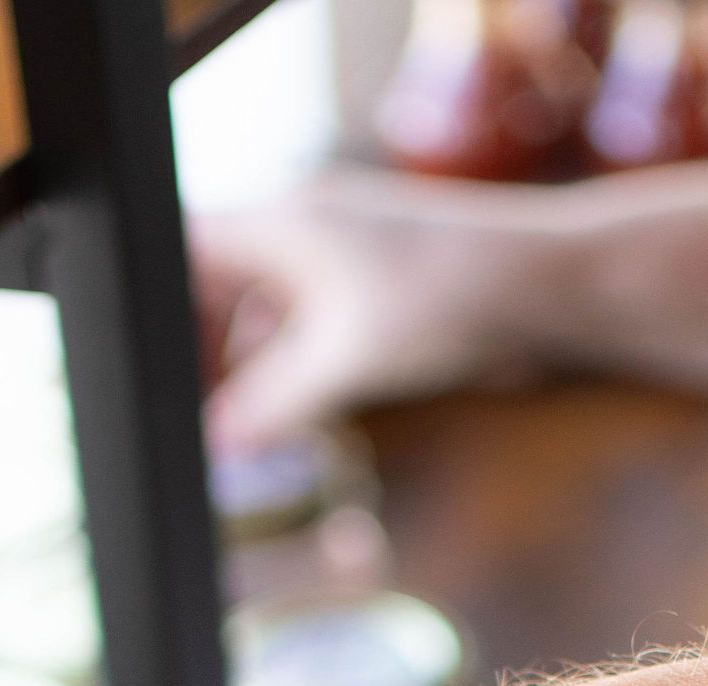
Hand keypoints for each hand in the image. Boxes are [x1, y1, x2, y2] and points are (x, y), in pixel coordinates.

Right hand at [195, 166, 554, 451]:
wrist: (547, 286)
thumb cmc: (449, 302)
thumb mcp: (345, 363)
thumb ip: (273, 404)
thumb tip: (219, 442)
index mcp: (283, 221)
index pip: (186, 251)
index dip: (163, 313)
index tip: (160, 378)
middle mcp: (304, 225)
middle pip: (219, 284)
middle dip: (204, 351)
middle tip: (196, 418)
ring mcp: (341, 251)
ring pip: (265, 310)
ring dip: (250, 367)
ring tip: (242, 429)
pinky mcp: (373, 283)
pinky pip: (307, 322)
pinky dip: (292, 366)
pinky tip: (295, 413)